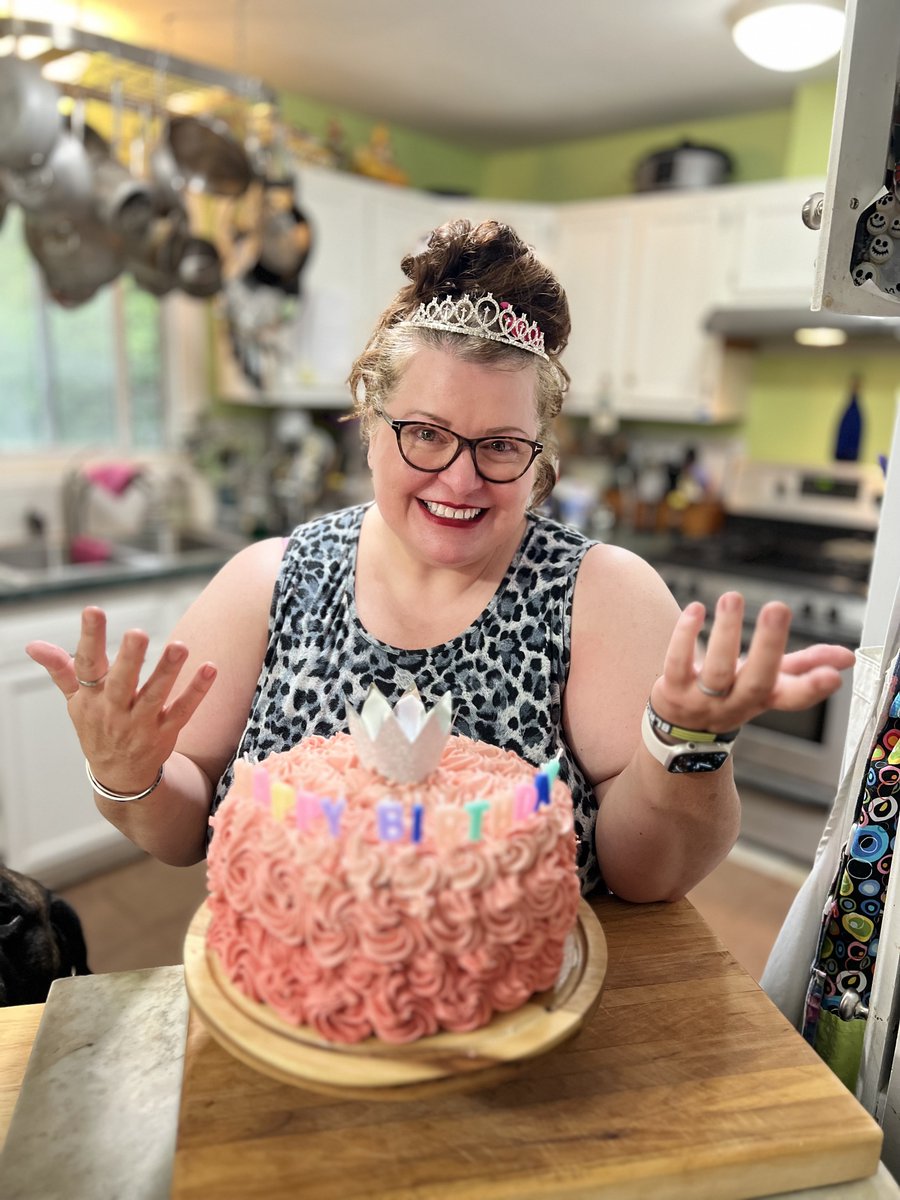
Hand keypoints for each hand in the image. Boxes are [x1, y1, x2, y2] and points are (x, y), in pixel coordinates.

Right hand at [25, 605, 216, 793]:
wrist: (119, 776)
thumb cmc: (98, 727)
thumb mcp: (76, 701)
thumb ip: (61, 670)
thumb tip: (33, 645)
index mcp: (91, 698)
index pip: (87, 665)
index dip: (89, 638)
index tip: (93, 610)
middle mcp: (115, 711)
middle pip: (122, 682)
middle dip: (130, 658)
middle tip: (138, 632)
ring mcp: (141, 724)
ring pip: (155, 696)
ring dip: (168, 671)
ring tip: (180, 646)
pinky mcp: (165, 732)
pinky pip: (183, 711)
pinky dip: (197, 691)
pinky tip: (210, 668)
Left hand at [649, 592, 855, 734]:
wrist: (681, 730)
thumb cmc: (731, 695)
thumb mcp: (768, 683)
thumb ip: (804, 666)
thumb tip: (847, 657)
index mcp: (764, 699)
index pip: (793, 698)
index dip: (813, 688)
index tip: (834, 675)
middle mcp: (736, 702)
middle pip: (756, 680)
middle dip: (768, 646)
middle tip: (778, 608)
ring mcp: (703, 700)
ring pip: (717, 670)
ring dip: (726, 632)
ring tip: (732, 598)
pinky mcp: (672, 690)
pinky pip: (677, 663)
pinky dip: (685, 636)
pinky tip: (696, 610)